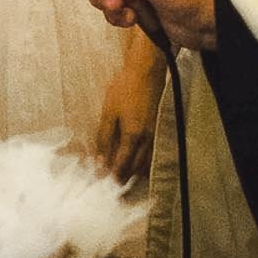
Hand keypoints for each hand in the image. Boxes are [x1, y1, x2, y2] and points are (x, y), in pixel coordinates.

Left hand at [95, 45, 164, 180]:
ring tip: (125, 179)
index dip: (114, 175)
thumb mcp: (109, 112)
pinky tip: (138, 162)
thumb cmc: (124, 88)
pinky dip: (144, 162)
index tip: (105, 184)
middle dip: (125, 177)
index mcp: (133, 136)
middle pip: (136, 166)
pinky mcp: (157, 128)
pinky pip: (152, 152)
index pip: (123, 164)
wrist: (146, 71)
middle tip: (114, 186)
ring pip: (147, 161)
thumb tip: (100, 160)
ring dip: (136, 172)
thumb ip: (104, 137)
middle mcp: (147, 139)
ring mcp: (155, 134)